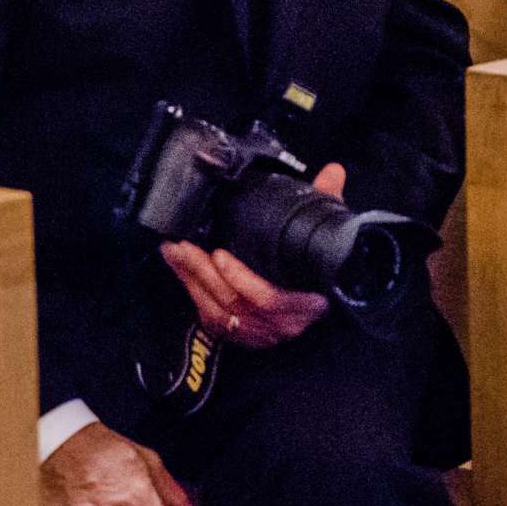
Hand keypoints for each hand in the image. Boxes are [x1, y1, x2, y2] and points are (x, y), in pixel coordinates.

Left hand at [161, 164, 341, 350]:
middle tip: (182, 244)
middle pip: (236, 302)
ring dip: (192, 279)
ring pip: (219, 309)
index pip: (271, 299)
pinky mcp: (241, 334)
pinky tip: (178, 267)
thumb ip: (327, 202)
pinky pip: (211, 316)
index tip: (219, 254)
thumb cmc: (319, 264)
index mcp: (308, 302)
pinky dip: (191, 289)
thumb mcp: (324, 234)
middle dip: (203, 272)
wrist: (318, 299)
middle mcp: (284, 323)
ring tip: (173, 250)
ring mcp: (262, 332)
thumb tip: (334, 171)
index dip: (242, 279)